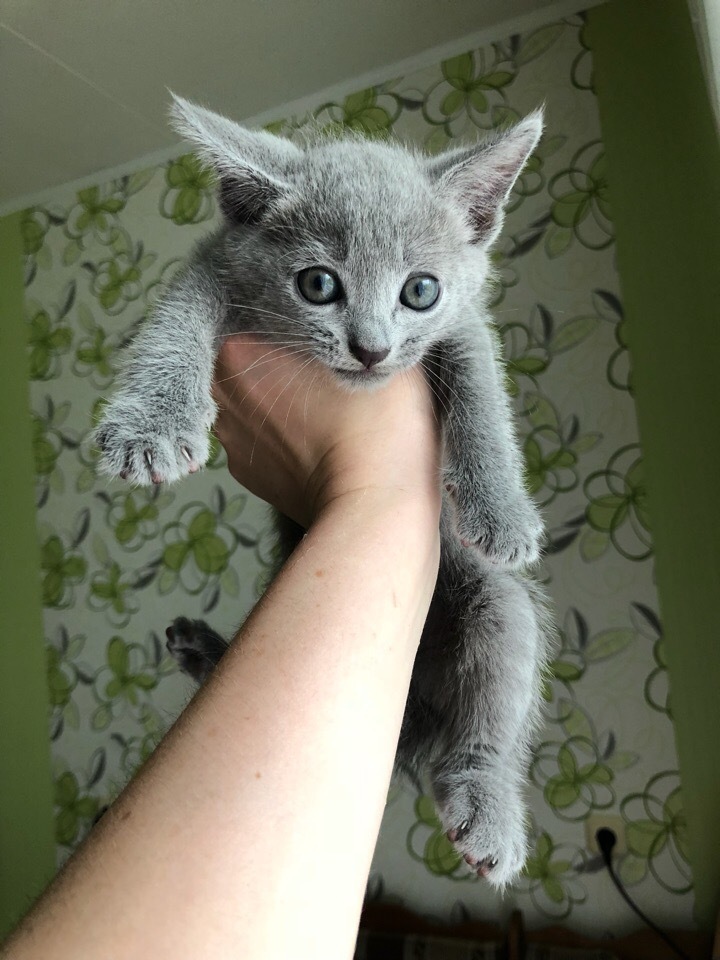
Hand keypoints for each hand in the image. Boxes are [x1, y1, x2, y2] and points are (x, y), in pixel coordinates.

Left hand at [212, 336, 441, 527]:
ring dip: (276, 397)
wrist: (376, 507)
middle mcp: (222, 392)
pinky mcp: (244, 472)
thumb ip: (354, 328)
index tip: (320, 322)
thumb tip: (354, 322)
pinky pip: (259, 437)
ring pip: (249, 398)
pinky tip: (317, 441)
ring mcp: (230, 436)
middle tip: (322, 364)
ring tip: (323, 407)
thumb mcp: (377, 350)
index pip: (255, 310)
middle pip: (245, 355)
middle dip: (277, 356)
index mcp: (240, 349)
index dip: (290, 314)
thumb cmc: (382, 422)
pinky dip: (282, 436)